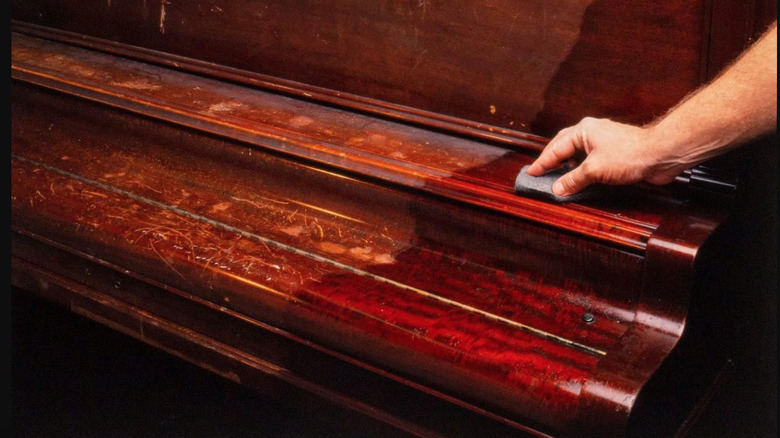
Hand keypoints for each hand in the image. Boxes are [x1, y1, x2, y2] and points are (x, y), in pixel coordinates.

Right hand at [525, 117, 683, 196]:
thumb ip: (573, 179)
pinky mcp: (614, 154)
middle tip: (540, 174)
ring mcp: (603, 143)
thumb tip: (558, 188)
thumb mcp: (594, 169)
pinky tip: (579, 181)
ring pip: (577, 155)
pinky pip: (590, 162)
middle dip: (552, 161)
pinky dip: (581, 172)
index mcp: (583, 131)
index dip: (542, 163)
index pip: (555, 148)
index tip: (531, 173)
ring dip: (567, 168)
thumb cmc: (629, 154)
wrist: (660, 155)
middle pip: (564, 147)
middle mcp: (591, 134)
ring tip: (557, 180)